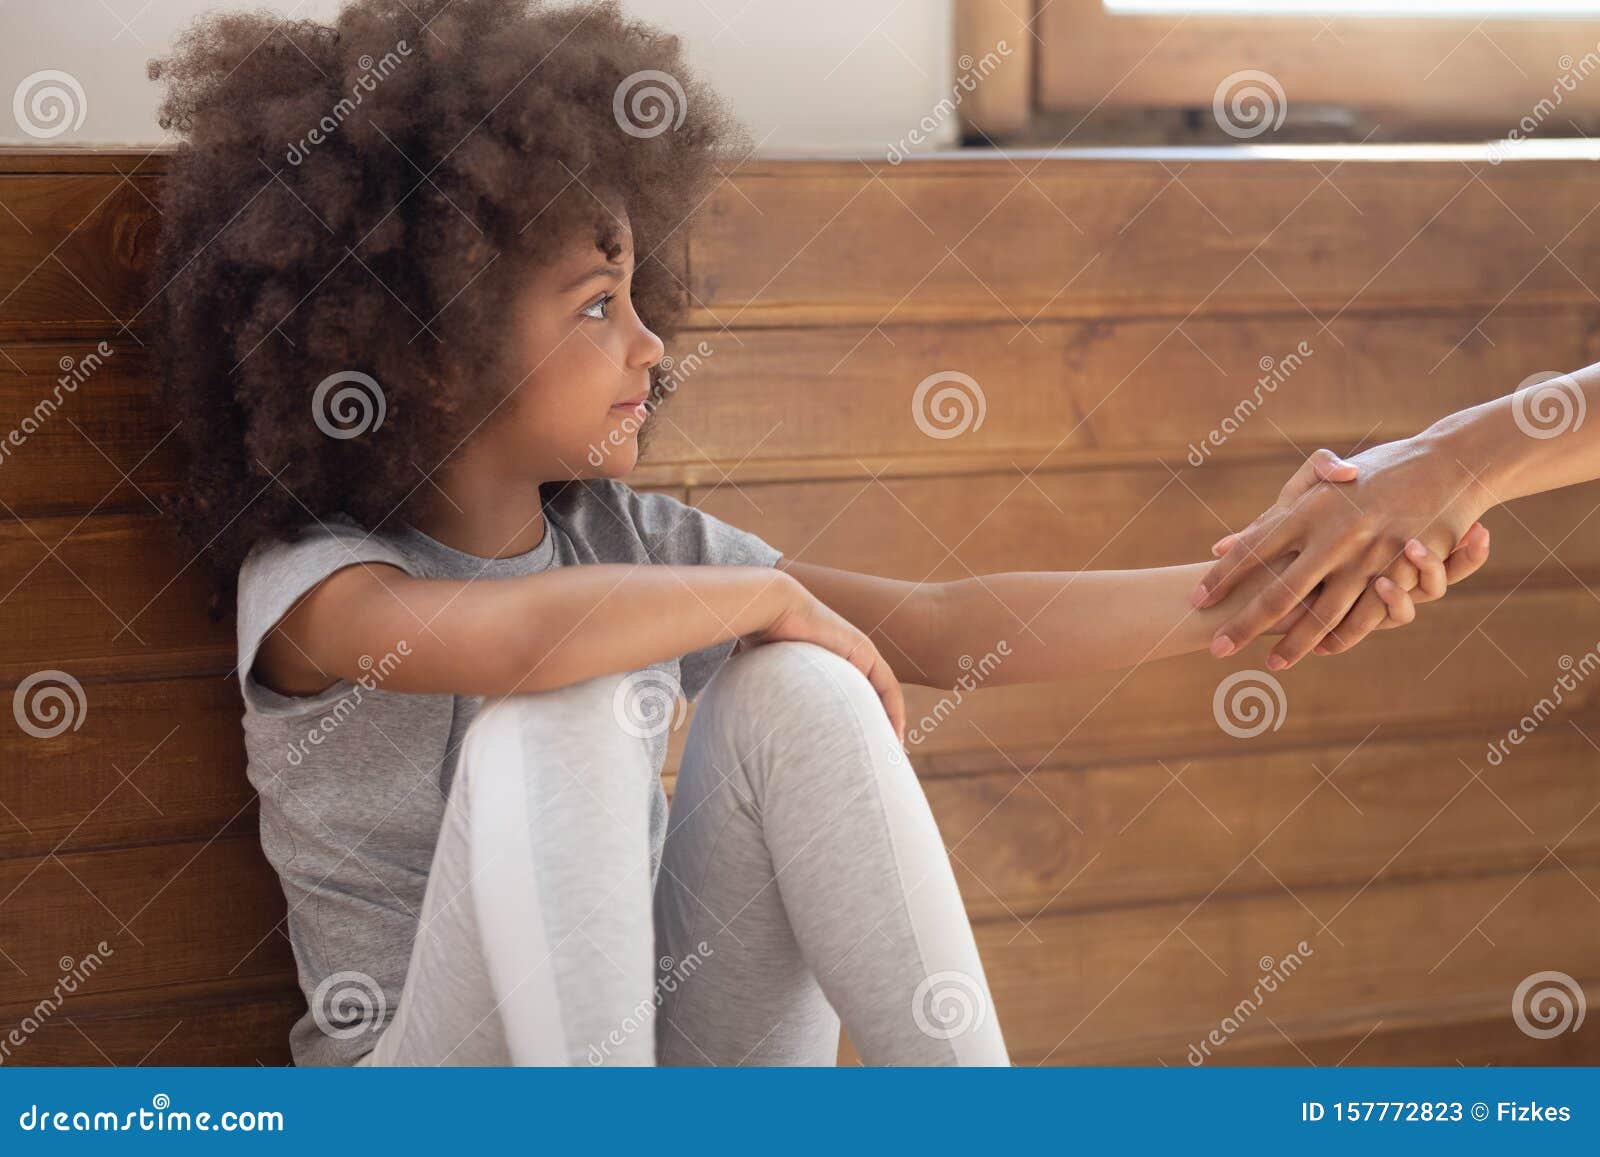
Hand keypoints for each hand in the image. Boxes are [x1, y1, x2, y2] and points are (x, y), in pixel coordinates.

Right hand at [732, 575, 906, 742]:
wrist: (769, 609)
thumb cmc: (757, 639)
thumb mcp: (766, 674)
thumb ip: (764, 693)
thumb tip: (742, 721)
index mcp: (827, 665)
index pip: (851, 699)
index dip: (859, 723)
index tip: (860, 753)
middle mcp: (845, 657)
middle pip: (870, 699)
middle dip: (878, 729)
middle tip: (881, 759)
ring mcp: (857, 652)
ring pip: (883, 693)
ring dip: (891, 722)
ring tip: (893, 751)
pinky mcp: (864, 650)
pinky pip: (887, 685)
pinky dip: (895, 709)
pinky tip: (896, 731)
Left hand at [1194, 442, 1493, 666]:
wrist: (1447, 462)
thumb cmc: (1373, 471)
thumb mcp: (1318, 487)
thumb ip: (1270, 520)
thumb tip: (1221, 547)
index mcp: (1308, 509)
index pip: (1251, 549)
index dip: (1221, 578)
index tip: (1194, 602)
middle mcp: (1333, 535)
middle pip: (1278, 590)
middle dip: (1244, 623)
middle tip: (1216, 648)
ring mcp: (1367, 557)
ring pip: (1320, 614)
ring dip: (1293, 643)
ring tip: (1269, 664)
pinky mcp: (1399, 574)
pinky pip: (1364, 617)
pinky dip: (1340, 638)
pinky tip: (1320, 651)